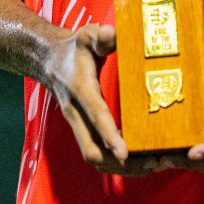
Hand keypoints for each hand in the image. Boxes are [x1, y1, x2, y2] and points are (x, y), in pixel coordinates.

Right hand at [42, 23, 180, 177]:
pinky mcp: (82, 130)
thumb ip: (100, 35)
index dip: (109, 135)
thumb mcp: (86, 35)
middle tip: (154, 162)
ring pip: (94, 159)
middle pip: (93, 151)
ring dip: (122, 168)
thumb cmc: (74, 47)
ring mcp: (78, 125)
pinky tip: (140, 161)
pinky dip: (116, 163)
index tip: (125, 152)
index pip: (95, 116)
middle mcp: (76, 113)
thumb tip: (112, 34)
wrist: (48, 60)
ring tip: (153, 165)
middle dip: (122, 163)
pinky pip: (97, 154)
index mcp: (80, 90)